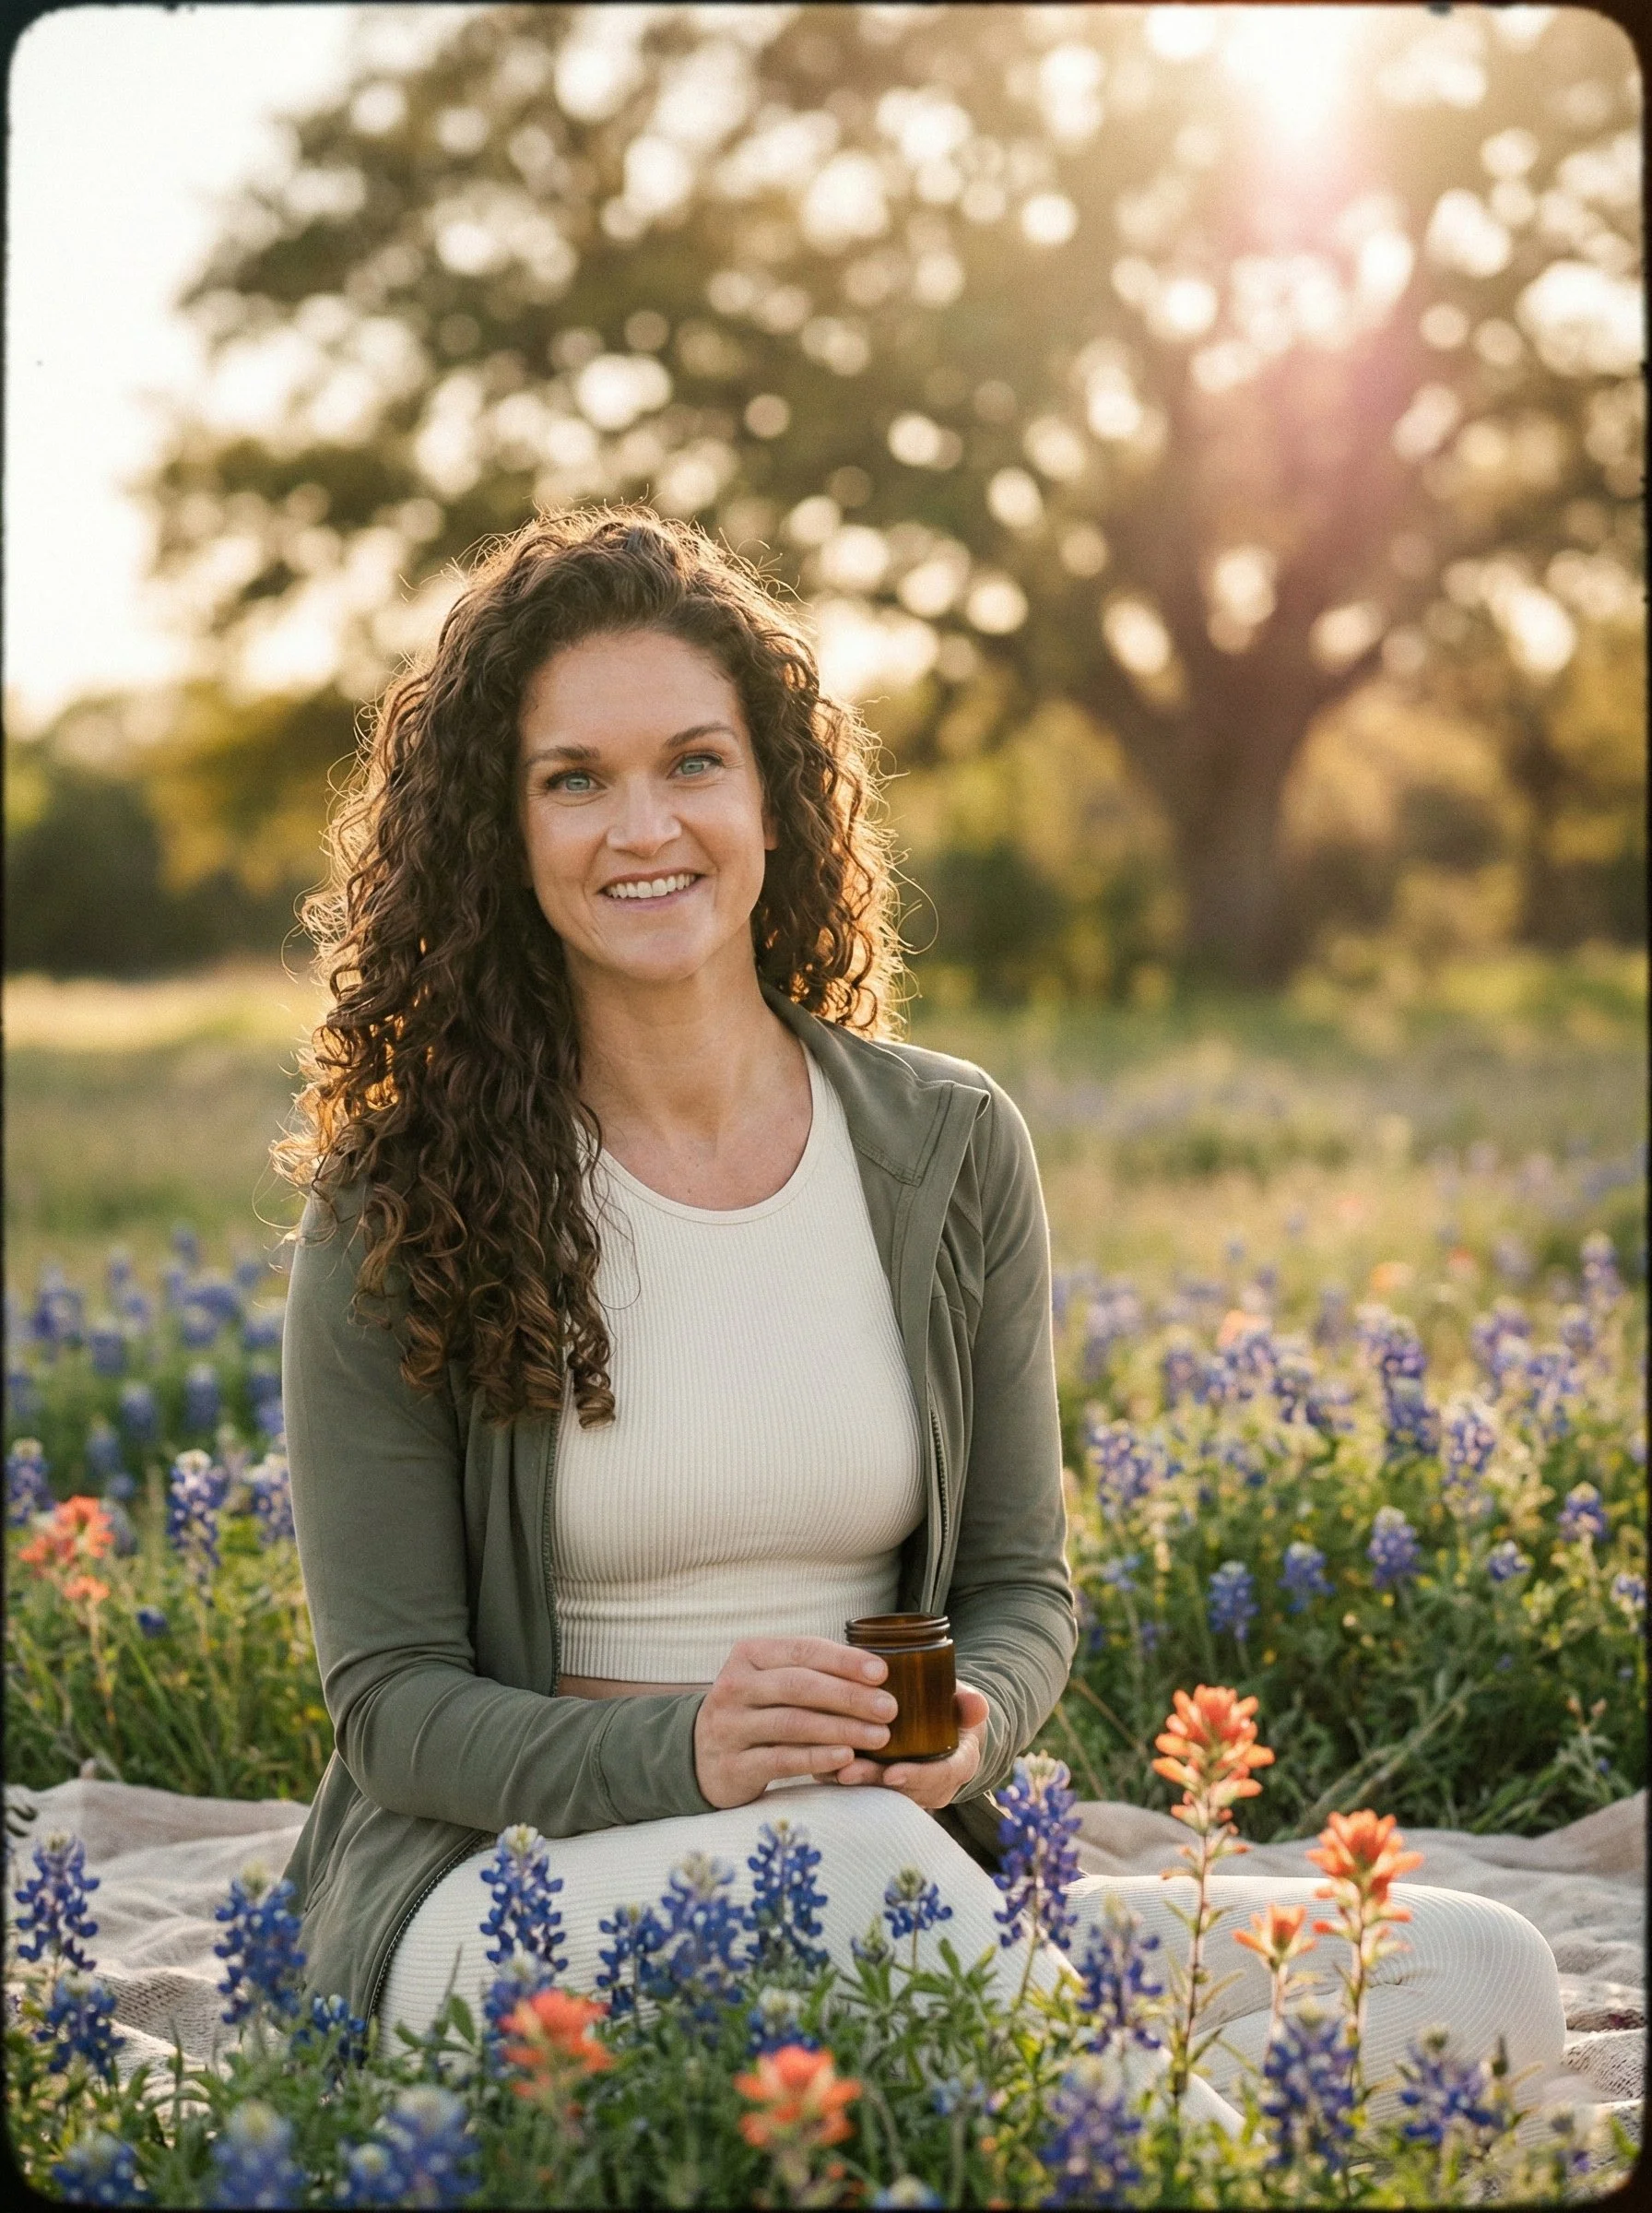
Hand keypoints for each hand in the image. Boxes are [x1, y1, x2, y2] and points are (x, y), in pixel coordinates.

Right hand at [692, 1636, 897, 1807]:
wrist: (701, 1755)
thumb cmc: (755, 1709)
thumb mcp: (772, 1679)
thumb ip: (811, 1671)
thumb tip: (875, 1672)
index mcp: (749, 1654)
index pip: (802, 1650)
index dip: (843, 1660)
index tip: (881, 1672)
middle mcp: (734, 1686)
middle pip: (799, 1686)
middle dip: (849, 1696)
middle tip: (889, 1708)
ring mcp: (729, 1726)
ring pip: (792, 1723)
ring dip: (841, 1729)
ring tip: (879, 1736)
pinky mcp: (733, 1765)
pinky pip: (781, 1759)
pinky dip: (817, 1758)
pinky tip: (846, 1758)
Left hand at [833, 1683, 989, 1810]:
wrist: (946, 1722)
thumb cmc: (952, 1707)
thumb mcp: (962, 1701)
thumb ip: (968, 1703)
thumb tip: (978, 1706)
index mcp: (959, 1763)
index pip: (942, 1775)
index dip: (917, 1775)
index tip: (892, 1773)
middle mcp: (937, 1785)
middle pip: (906, 1789)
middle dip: (875, 1781)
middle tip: (846, 1772)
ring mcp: (913, 1790)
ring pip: (884, 1793)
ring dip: (857, 1782)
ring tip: (830, 1770)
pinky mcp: (890, 1788)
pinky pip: (871, 1789)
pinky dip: (849, 1778)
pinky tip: (824, 1766)